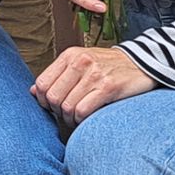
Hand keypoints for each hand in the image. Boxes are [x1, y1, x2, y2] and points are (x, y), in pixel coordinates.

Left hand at [32, 45, 155, 124]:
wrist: (142, 63)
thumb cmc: (108, 66)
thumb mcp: (81, 63)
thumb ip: (58, 76)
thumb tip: (33, 91)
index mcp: (70, 55)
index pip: (41, 83)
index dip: (42, 100)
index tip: (51, 107)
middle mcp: (80, 61)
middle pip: (53, 97)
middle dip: (56, 111)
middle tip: (66, 114)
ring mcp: (94, 74)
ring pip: (67, 106)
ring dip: (70, 119)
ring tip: (77, 118)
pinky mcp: (108, 87)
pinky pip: (83, 111)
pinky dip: (81, 120)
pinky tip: (86, 119)